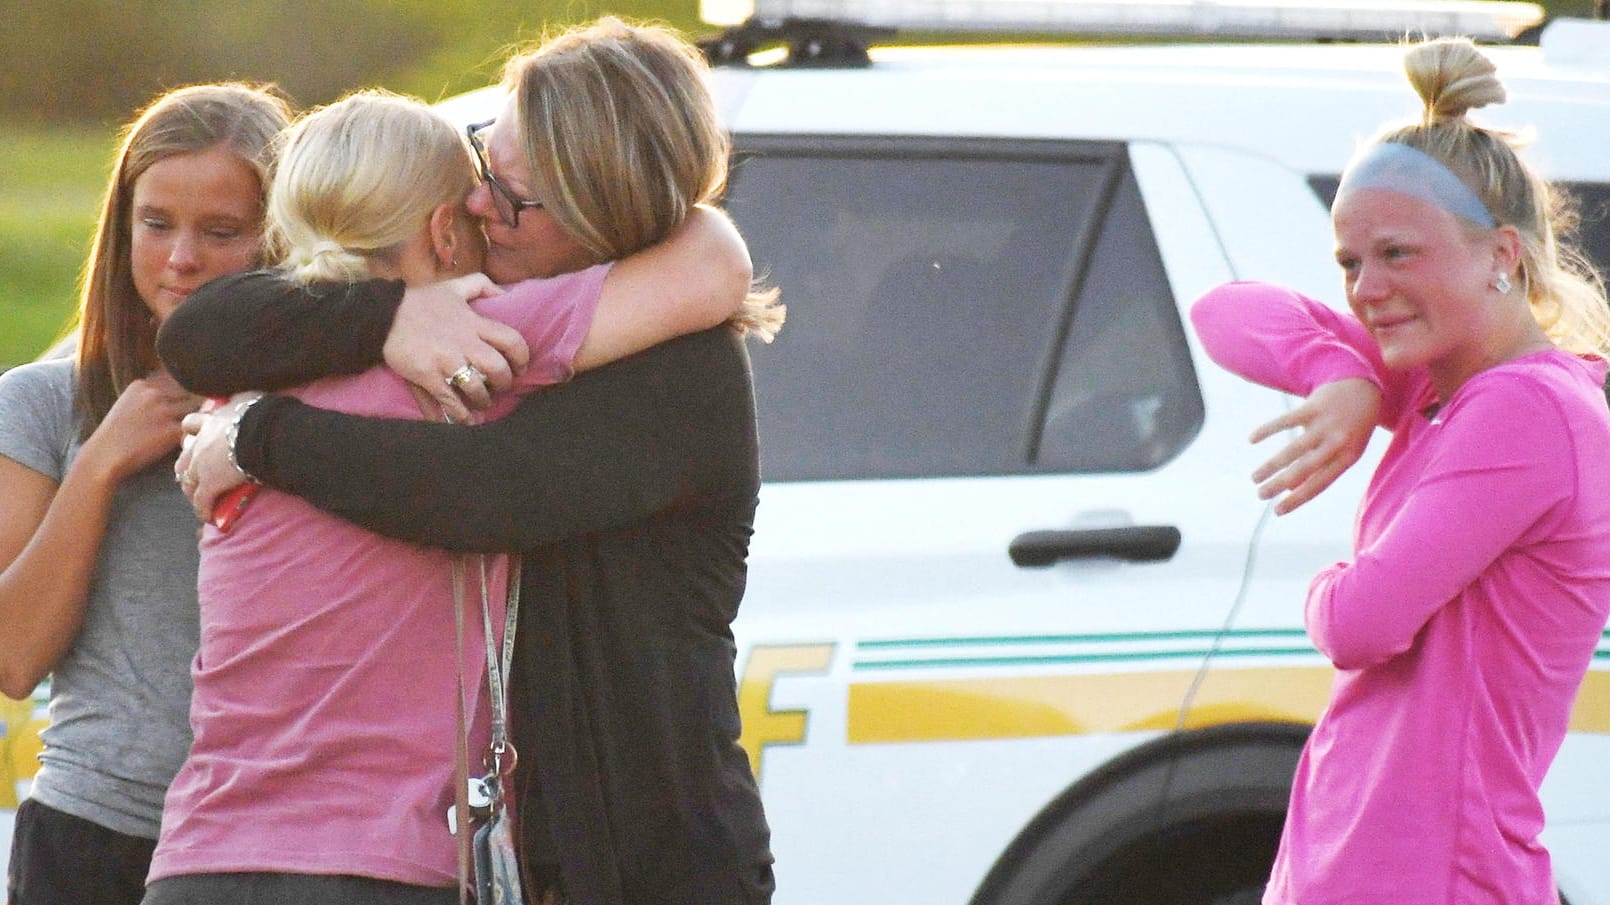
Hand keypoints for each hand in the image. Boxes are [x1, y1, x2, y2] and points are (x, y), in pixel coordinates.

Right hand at [80, 371, 202, 482]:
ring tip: (205, 421)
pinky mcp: (171, 430)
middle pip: (189, 388)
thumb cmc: (115, 435)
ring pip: (197, 405)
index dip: (188, 385)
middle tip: (211, 405)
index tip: (196, 391)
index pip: (176, 377)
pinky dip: (199, 430)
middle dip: (199, 396)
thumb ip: (148, 396)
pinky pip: (195, 426)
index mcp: (141, 385)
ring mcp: (163, 411)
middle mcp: (153, 393)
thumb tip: (172, 395)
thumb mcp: (128, 404)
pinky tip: (200, 435)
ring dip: (202, 412)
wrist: (104, 456)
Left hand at [175, 392, 260, 518]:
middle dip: (184, 468)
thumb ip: (239, 397)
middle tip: (189, 475)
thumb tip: (242, 392)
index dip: (191, 434)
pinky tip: (207, 516)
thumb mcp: (248, 398)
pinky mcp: (210, 484)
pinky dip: (203, 509)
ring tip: (197, 498)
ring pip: (188, 481)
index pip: (191, 426)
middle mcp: (200, 444)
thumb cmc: (260, 416)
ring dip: (191, 490)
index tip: (193, 439)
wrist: (263, 435)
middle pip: (183, 457)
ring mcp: (202, 466)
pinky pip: (202, 501)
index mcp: (210, 423)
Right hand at [383, 274, 528, 422]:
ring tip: (482, 403)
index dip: (522, 357)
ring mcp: (445, 360)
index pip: (511, 340)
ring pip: (476, 388)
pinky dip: (460, 414)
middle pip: (498, 369)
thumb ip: (481, 284)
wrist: (382, 314)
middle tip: (500, 387)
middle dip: (504, 383)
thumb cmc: (420, 301)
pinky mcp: (426, 375)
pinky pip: (449, 400)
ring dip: (483, 401)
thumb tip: (505, 293)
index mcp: (473, 322)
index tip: (520, 367)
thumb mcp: (453, 286)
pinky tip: (465, 420)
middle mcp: (463, 342)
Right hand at [1248, 377, 1379, 514]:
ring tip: (1254, 478)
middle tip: (1260, 496)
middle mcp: (1337, 442)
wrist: (1364, 386)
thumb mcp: (1345, 448)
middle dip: (1279, 485)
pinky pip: (1285, 420)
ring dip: (1271, 466)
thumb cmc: (1352, 425)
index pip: (1319, 484)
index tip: (1278, 511)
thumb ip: (1321, 468)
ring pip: (1293, 449)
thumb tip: (1290, 489)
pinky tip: (1251, 439)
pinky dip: (1267, 430)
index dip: (1298, 499)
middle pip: (1304, 469)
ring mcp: (1325, 424)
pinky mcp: (1312, 407)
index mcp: (1348, 457)